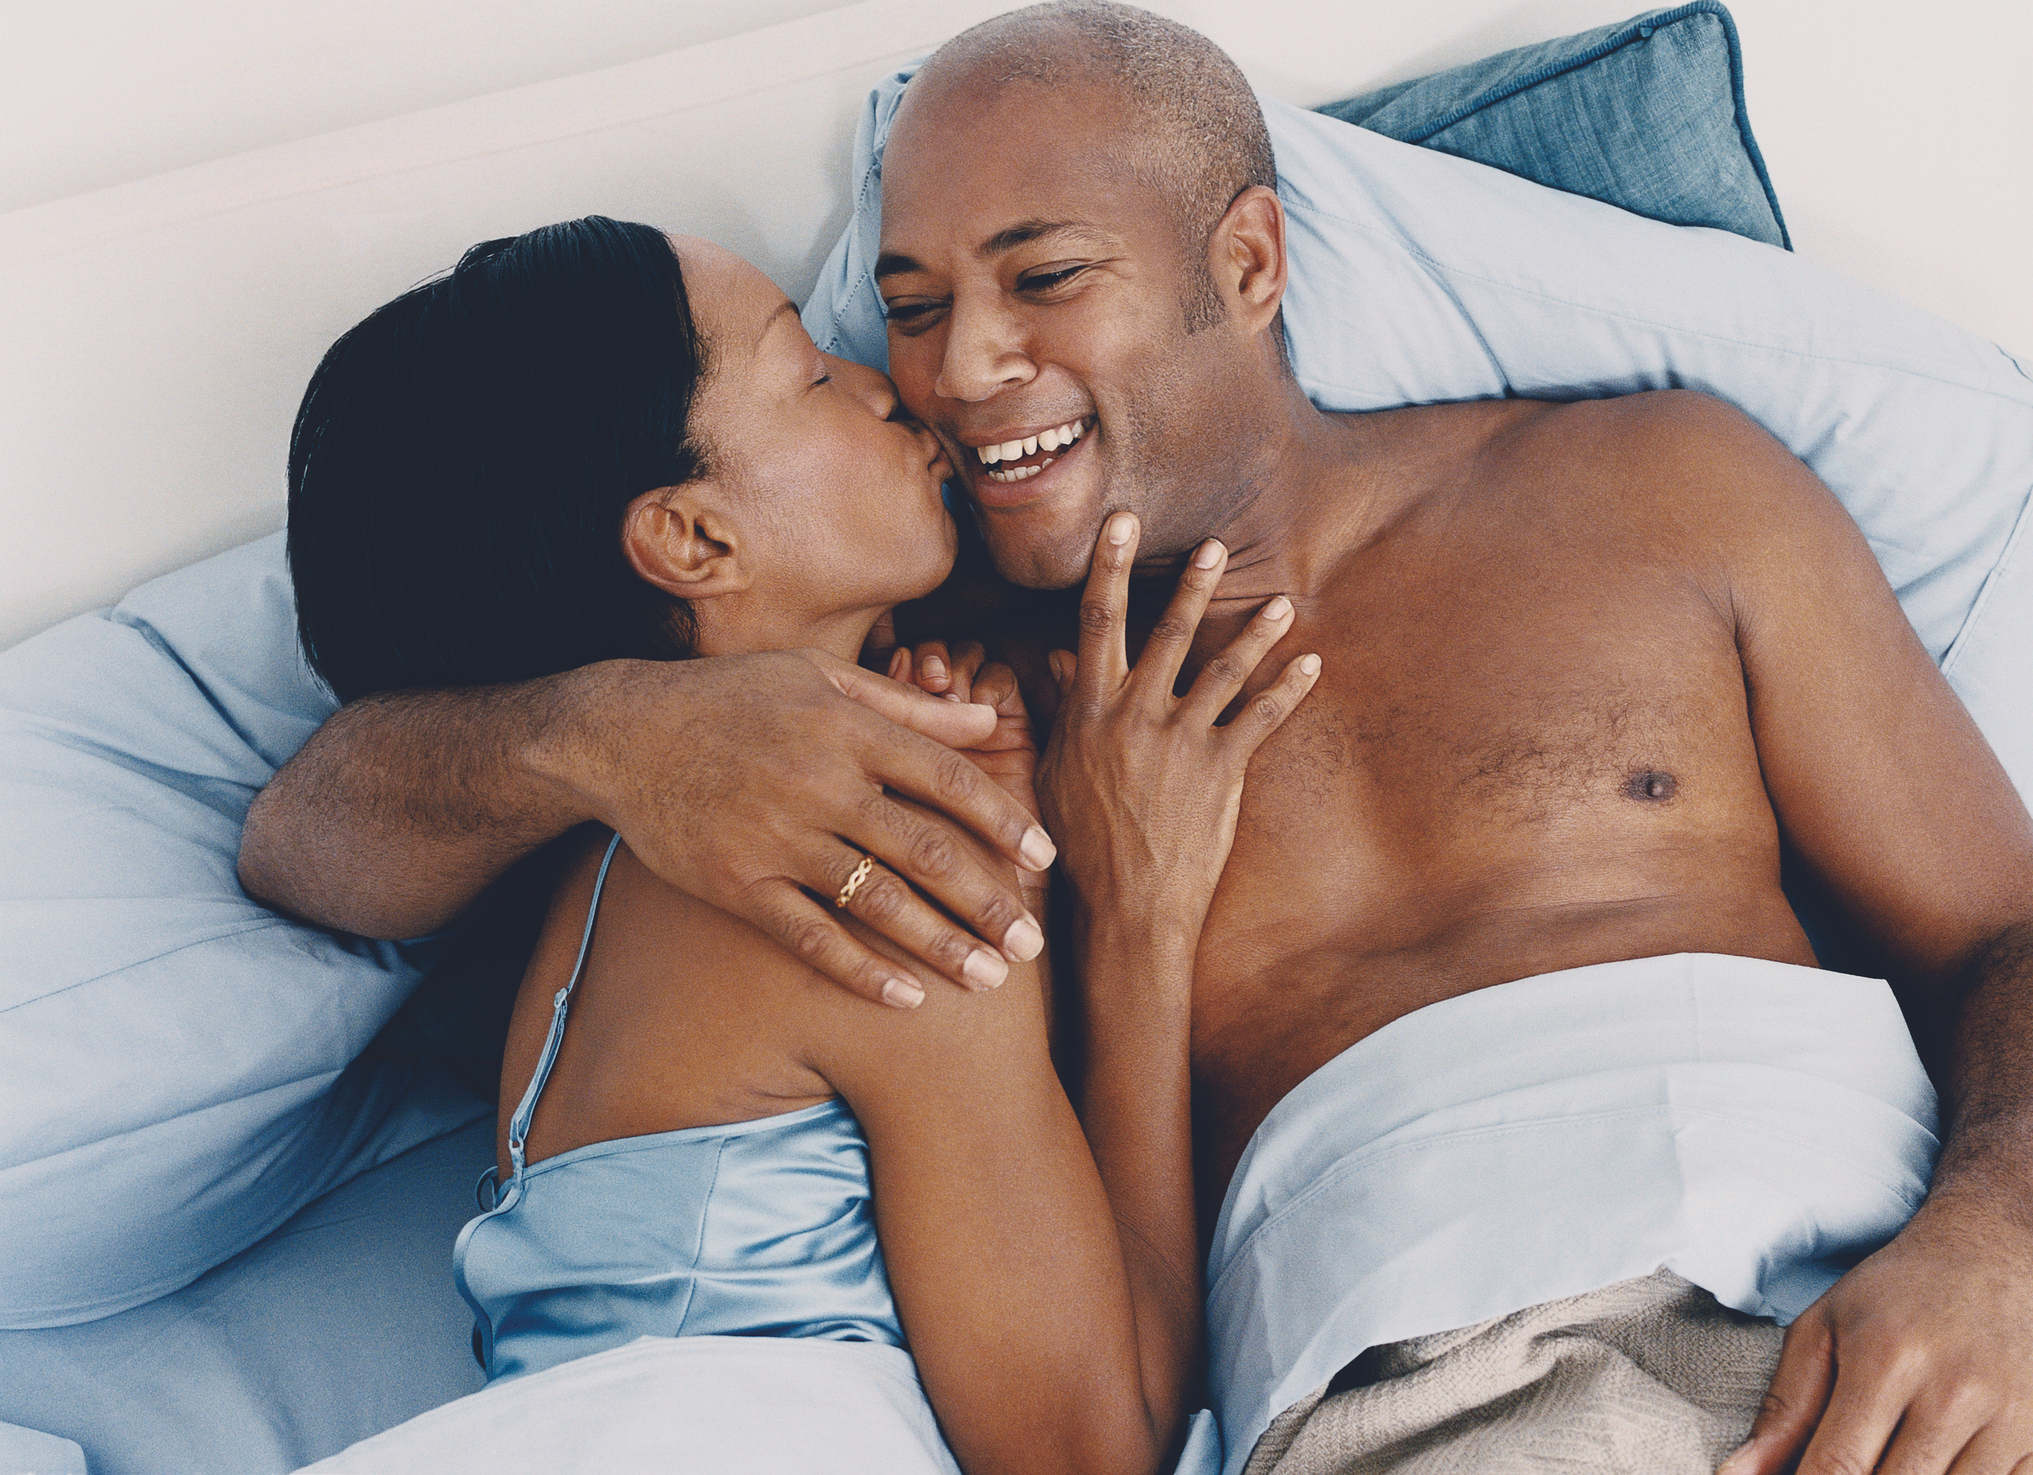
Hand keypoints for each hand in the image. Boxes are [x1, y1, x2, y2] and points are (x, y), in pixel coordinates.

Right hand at [553, 649, 1055, 1008]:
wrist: (620, 733)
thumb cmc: (731, 697)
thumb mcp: (819, 676)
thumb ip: (907, 704)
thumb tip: (987, 715)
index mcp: (848, 728)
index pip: (947, 778)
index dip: (1003, 821)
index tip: (1044, 859)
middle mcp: (820, 783)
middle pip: (925, 850)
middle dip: (989, 901)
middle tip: (1034, 942)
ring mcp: (777, 837)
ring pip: (877, 902)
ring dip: (940, 945)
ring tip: (989, 980)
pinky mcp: (738, 883)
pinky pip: (809, 935)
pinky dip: (860, 970)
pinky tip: (905, 998)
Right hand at [1036, 512, 1319, 941]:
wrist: (1125, 907)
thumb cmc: (1080, 844)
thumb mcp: (1057, 772)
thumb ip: (1062, 709)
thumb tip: (1058, 659)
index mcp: (1090, 711)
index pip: (1096, 622)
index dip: (1109, 567)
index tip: (1121, 523)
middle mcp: (1135, 715)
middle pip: (1166, 631)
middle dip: (1193, 583)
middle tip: (1216, 542)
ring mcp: (1181, 741)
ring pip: (1224, 669)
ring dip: (1256, 631)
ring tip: (1282, 602)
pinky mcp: (1221, 770)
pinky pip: (1261, 717)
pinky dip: (1288, 686)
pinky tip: (1311, 661)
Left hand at [1721, 1193, 2032, 1474]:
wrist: (1995, 1255)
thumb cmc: (1897, 1293)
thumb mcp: (1825, 1328)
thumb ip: (1784, 1407)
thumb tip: (1740, 1474)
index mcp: (1886, 1359)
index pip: (1839, 1466)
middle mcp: (1953, 1393)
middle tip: (1836, 1471)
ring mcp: (2008, 1420)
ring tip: (1884, 1460)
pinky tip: (1927, 1465)